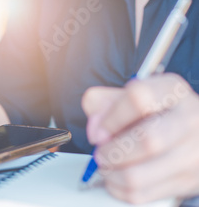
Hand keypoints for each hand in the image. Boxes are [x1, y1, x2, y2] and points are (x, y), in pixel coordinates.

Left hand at [82, 73, 198, 203]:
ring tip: (107, 166)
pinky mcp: (186, 181)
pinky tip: (117, 178)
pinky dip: (119, 188)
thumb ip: (105, 102)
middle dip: (111, 151)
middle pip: (147, 140)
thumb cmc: (157, 113)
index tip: (98, 131)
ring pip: (139, 174)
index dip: (110, 118)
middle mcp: (189, 119)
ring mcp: (192, 154)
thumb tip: (95, 125)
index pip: (139, 98)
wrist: (193, 135)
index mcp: (172, 91)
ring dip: (112, 173)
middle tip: (101, 152)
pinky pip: (141, 193)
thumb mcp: (133, 97)